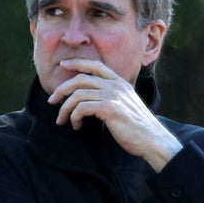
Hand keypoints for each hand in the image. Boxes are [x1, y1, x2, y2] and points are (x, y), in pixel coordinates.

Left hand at [47, 58, 181, 171]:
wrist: (152, 139)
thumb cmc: (138, 127)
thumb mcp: (126, 105)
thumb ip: (113, 98)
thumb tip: (92, 100)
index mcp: (120, 82)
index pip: (95, 65)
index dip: (77, 63)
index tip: (63, 65)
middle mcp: (116, 85)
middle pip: (81, 79)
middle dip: (62, 89)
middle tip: (52, 100)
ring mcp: (113, 96)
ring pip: (78, 95)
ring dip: (65, 108)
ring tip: (62, 120)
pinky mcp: (109, 108)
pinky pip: (81, 108)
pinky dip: (74, 117)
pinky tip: (76, 126)